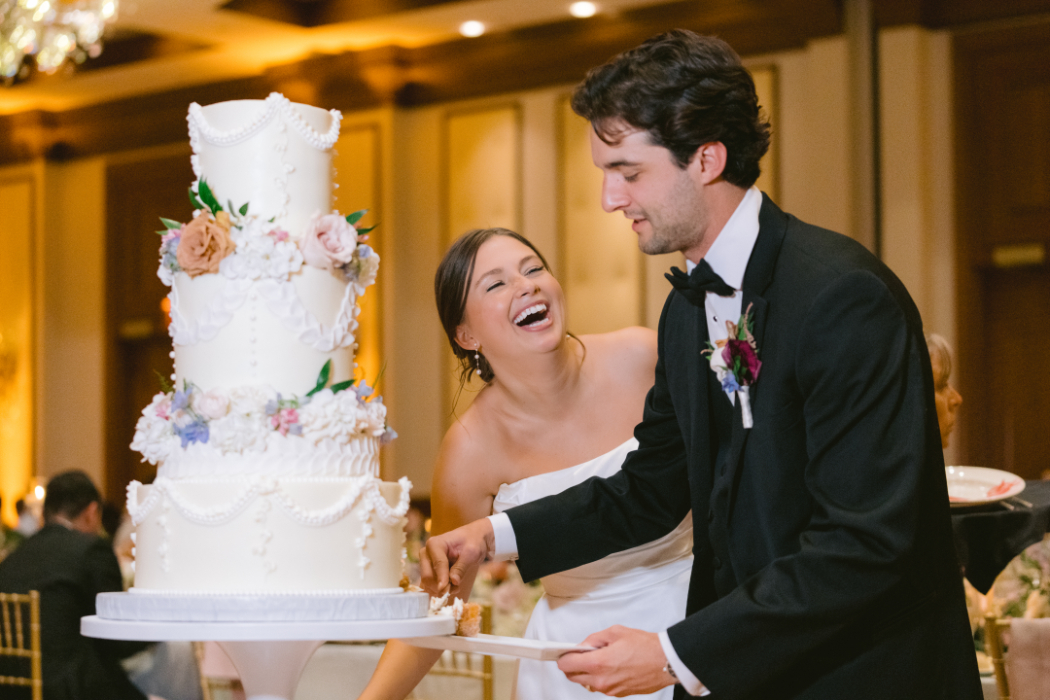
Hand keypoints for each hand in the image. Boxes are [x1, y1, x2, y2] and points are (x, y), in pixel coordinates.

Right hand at [419, 518, 494, 597]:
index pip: (438, 564)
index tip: (446, 591)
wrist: (472, 538)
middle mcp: (426, 553)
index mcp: (434, 544)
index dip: (442, 579)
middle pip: (428, 576)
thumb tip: (453, 581)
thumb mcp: (471, 553)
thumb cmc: (472, 542)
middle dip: (441, 586)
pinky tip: (452, 586)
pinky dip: (440, 589)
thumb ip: (461, 567)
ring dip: (442, 589)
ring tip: (456, 586)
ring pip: (428, 583)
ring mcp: (426, 562)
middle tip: (456, 588)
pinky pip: (430, 584)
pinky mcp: (429, 570)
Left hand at [558, 626, 675, 696]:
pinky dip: (600, 677)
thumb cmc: (645, 647)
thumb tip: (582, 646)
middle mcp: (601, 680)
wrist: (666, 662)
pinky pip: (601, 686)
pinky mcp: (618, 694)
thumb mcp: (615, 632)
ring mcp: (609, 690)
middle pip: (572, 676)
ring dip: (587, 672)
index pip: (566, 665)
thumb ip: (594, 639)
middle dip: (573, 665)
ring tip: (601, 658)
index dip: (563, 657)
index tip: (563, 653)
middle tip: (582, 654)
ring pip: (586, 683)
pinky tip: (611, 666)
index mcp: (598, 663)